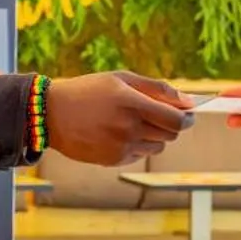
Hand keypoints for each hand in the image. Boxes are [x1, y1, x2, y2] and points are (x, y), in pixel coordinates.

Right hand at [46, 72, 194, 165]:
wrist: (51, 114)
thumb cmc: (88, 91)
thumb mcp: (121, 79)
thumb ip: (157, 88)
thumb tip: (187, 101)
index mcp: (132, 103)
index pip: (176, 120)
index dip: (187, 118)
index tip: (188, 114)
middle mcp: (128, 127)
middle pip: (171, 135)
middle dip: (171, 125)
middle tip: (160, 115)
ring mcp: (121, 146)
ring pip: (158, 147)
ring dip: (155, 136)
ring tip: (134, 123)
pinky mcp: (113, 160)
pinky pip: (140, 155)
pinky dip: (137, 146)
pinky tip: (119, 134)